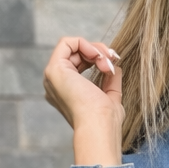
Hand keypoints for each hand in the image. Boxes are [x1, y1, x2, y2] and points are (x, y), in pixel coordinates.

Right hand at [43, 36, 123, 167]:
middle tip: (113, 59)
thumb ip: (110, 81)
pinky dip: (85, 43)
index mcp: (67, 91)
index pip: (80, 63)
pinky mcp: (54, 70)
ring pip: (72, 46)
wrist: (98, 125)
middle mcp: (57, 83)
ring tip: (107, 62)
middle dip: (98, 51)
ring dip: (95, 49)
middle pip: (76, 53)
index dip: (98, 57)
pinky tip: (97, 55)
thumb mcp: (110, 96)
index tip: (113, 63)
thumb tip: (114, 67)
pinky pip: (66, 42)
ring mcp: (53, 76)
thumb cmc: (105, 119)